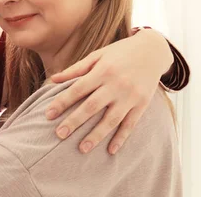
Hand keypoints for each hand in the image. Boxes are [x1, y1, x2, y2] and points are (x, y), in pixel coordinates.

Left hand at [45, 29, 171, 154]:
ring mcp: (130, 96)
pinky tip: (111, 151)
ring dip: (96, 135)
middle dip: (74, 121)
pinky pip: (130, 124)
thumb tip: (52, 79)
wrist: (153, 50)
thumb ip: (76, 69)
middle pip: (92, 106)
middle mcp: (116, 84)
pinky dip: (121, 138)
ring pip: (111, 119)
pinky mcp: (142, 104)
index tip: (48, 115)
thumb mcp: (97, 55)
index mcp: (102, 71)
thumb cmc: (119, 53)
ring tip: (82, 149)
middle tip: (59, 135)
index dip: (62, 102)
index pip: (78, 89)